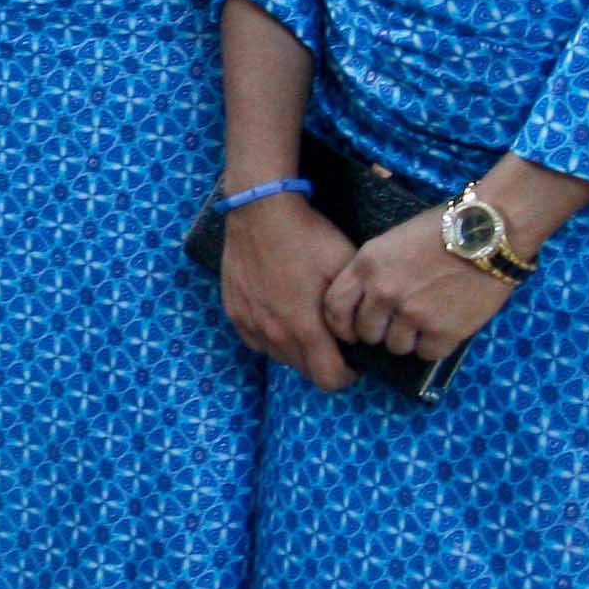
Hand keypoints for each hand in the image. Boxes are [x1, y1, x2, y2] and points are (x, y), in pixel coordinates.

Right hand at [218, 193, 359, 392]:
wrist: (260, 210)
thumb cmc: (307, 237)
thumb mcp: (344, 267)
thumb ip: (351, 309)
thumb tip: (352, 336)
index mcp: (304, 326)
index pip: (328, 379)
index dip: (347, 376)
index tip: (354, 360)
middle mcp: (274, 333)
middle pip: (305, 372)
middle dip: (323, 362)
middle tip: (334, 340)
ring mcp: (250, 324)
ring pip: (280, 358)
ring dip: (298, 351)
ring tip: (307, 324)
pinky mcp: (234, 313)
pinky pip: (257, 342)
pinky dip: (273, 338)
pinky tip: (281, 315)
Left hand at [322, 213, 516, 365]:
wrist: (489, 230)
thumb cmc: (443, 228)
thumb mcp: (393, 240)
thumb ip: (373, 272)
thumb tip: (366, 304)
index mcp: (367, 266)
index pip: (335, 307)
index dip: (341, 324)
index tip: (352, 330)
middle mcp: (384, 293)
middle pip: (366, 333)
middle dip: (379, 332)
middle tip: (398, 323)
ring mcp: (413, 314)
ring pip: (396, 347)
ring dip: (409, 339)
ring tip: (426, 320)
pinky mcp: (443, 331)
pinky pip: (427, 353)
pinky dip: (435, 345)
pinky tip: (444, 326)